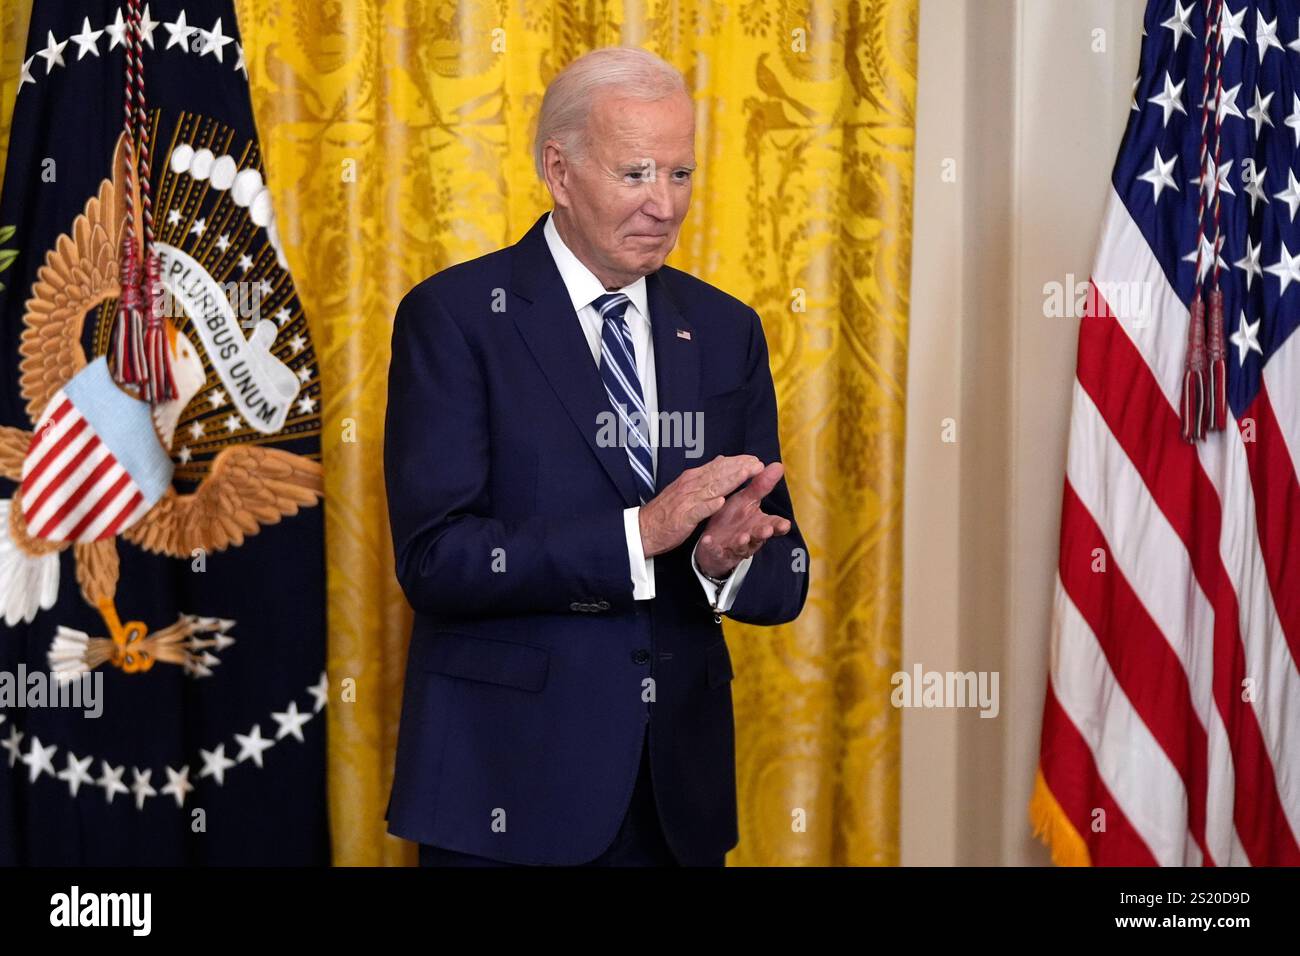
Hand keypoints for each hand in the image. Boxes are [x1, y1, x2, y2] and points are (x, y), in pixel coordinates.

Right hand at [638, 455, 763, 557]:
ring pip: (711, 488)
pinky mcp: (683, 517)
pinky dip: (708, 505)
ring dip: (729, 481)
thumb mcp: (686, 488)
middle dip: (739, 468)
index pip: (718, 467)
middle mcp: (690, 486)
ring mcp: (687, 501)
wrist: (644, 528)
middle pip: (718, 474)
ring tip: (746, 475)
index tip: (754, 459)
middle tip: (758, 463)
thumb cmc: (667, 510)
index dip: (737, 463)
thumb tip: (721, 460)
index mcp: (692, 479)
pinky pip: (697, 510)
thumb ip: (704, 475)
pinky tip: (720, 502)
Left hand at [695, 461, 790, 577]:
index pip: (773, 525)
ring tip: (741, 537)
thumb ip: (761, 486)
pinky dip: (712, 547)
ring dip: (742, 542)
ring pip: (741, 547)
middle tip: (766, 530)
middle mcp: (750, 538)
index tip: (784, 524)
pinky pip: (716, 552)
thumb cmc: (734, 519)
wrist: (714, 542)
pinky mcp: (718, 554)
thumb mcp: (747, 501)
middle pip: (759, 537)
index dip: (779, 526)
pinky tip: (708, 540)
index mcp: (758, 524)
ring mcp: (734, 547)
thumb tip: (778, 465)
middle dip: (762, 534)